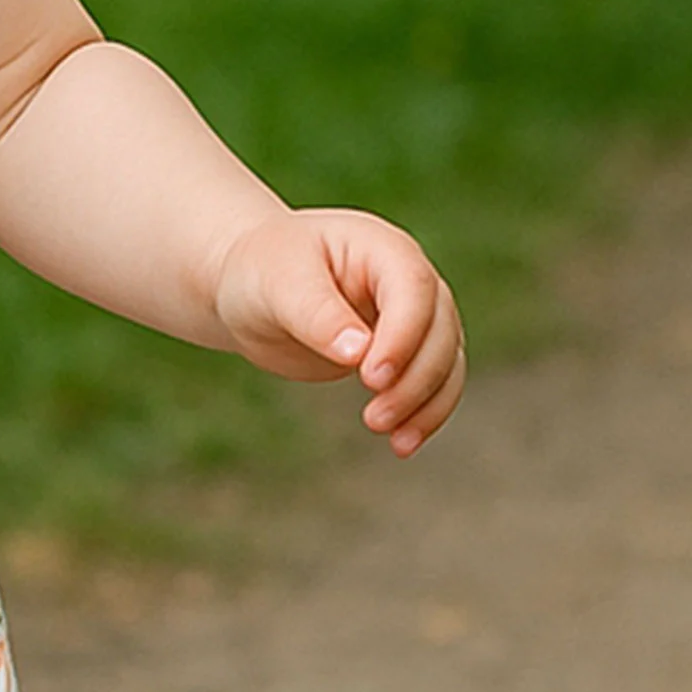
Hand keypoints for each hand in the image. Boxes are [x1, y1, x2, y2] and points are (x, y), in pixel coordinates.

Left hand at [208, 207, 464, 455]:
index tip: (370, 377)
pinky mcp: (402, 352)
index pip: (413, 289)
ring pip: (446, 361)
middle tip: (374, 419)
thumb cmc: (260, 271)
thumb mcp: (278, 284)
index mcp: (380, 248)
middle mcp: (406, 279)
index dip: (403, 336)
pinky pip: (433, 383)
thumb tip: (358, 353)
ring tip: (393, 441)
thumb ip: (318, 315)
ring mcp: (410, 317)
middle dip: (415, 379)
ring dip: (426, 403)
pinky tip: (403, 443)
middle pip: (439, 330)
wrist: (246, 286)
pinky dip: (424, 413)